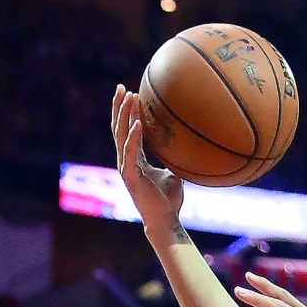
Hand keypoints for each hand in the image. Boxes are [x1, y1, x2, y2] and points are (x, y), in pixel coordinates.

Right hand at [111, 84, 184, 232]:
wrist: (165, 219)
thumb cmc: (169, 199)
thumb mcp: (173, 173)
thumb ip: (173, 160)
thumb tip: (187, 148)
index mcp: (135, 158)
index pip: (127, 130)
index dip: (127, 112)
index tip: (130, 93)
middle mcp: (127, 160)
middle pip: (119, 127)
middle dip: (119, 106)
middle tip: (122, 87)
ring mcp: (126, 167)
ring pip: (121, 135)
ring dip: (124, 115)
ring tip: (128, 96)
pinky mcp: (130, 176)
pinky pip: (131, 152)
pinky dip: (133, 137)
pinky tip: (136, 123)